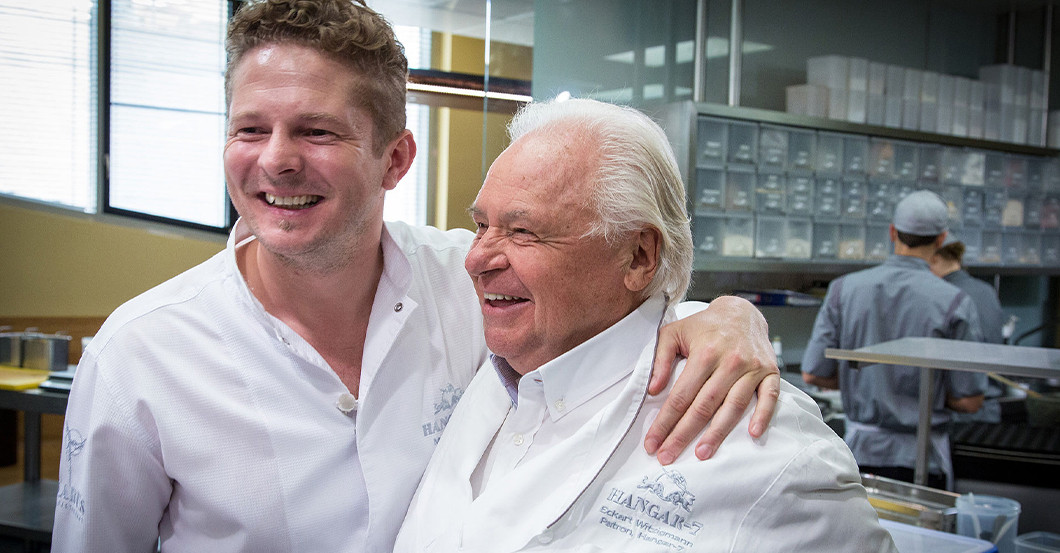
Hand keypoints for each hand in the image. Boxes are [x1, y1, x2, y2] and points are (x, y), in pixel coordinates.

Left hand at [644, 295, 779, 464]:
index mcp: (704, 353)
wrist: (741, 311)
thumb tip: (653, 389)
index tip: (653, 442)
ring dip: (718, 433)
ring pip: (734, 406)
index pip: (680, 395)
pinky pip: (769, 397)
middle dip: (683, 434)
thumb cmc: (703, 326)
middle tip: (668, 456)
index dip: (665, 421)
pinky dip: (763, 416)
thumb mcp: (673, 332)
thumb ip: (660, 359)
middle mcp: (729, 361)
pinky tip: (752, 434)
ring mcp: (752, 367)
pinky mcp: (770, 371)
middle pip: (704, 406)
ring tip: (702, 454)